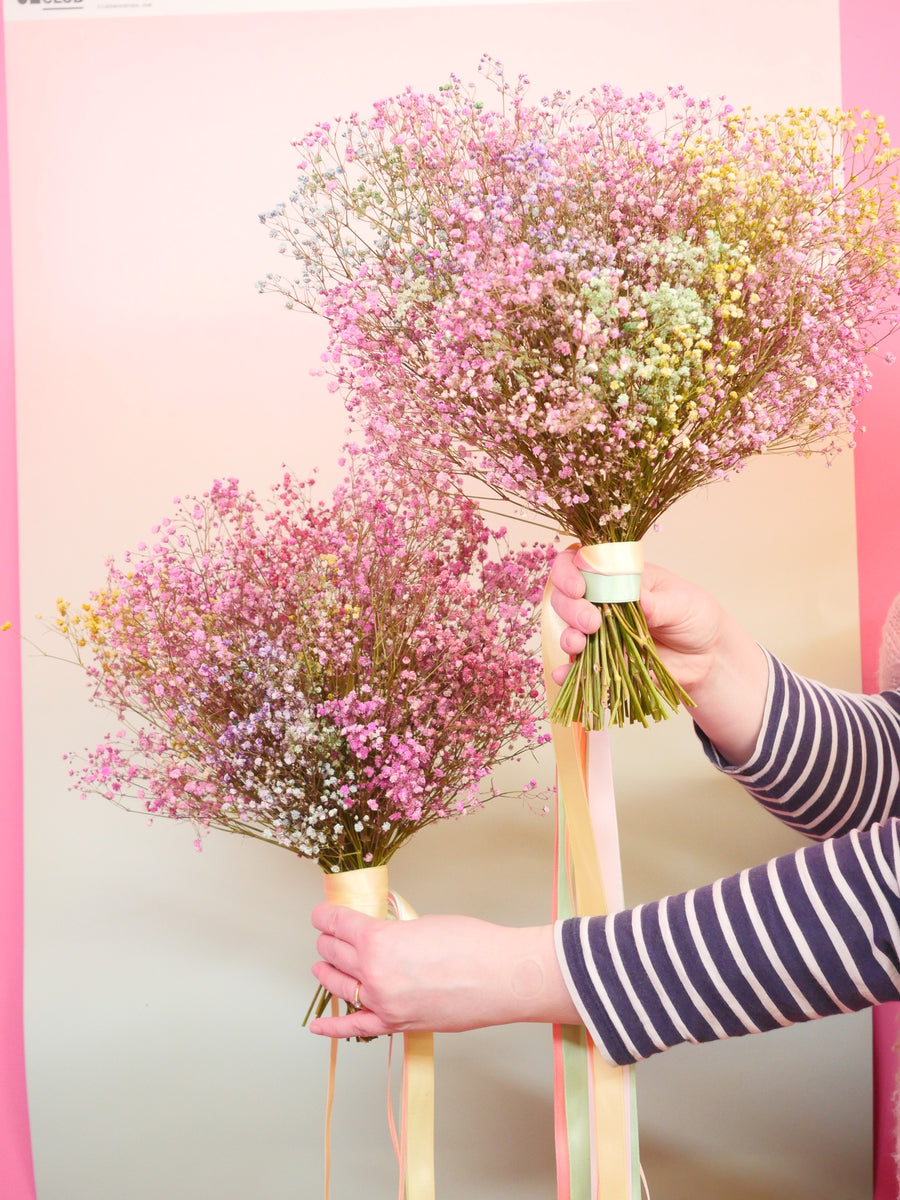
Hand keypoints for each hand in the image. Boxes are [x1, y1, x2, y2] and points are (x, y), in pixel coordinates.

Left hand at [308, 905, 580, 1038]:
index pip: (338, 923)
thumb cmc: (471, 943)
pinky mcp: (396, 1024)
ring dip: (326, 971)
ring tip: (322, 963)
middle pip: (334, 953)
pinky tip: (317, 1026)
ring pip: (339, 985)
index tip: (322, 913)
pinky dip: (333, 1027)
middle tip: (328, 934)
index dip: (326, 915)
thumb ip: (393, 929)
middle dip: (328, 940)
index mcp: (377, 940)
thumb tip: (381, 932)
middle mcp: (373, 973)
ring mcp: (382, 1002)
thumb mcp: (422, 922)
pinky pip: (355, 1027)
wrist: (501, 977)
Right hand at [549, 548, 768, 763]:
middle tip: (592, 622)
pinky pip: (578, 666)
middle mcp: (602, 600)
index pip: (580, 562)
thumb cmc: (695, 616)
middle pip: (565, 596)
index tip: (579, 587)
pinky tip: (565, 676)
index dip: (569, 571)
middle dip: (571, 608)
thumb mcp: (682, 603)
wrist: (707, 657)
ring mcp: (600, 631)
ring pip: (567, 629)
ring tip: (580, 645)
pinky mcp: (603, 660)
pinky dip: (567, 671)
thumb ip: (656, 602)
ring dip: (567, 636)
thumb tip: (636, 597)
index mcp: (620, 575)